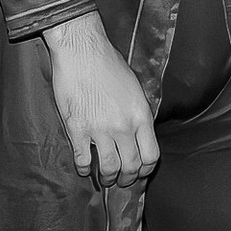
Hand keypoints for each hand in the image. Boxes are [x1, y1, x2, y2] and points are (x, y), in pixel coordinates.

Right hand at [42, 11, 159, 186]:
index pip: (151, 156)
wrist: (81, 50)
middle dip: (127, 179)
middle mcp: (124, 126)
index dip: (147, 170)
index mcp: (141, 115)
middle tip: (121, 180)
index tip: (141, 173)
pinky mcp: (78, 128)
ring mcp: (100, 129)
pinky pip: (82, 160)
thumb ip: (137, 113)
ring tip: (104, 178)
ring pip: (108, 168)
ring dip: (107, 178)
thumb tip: (137, 132)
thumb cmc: (108, 62)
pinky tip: (84, 167)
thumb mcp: (135, 87)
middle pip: (131, 167)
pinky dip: (83, 168)